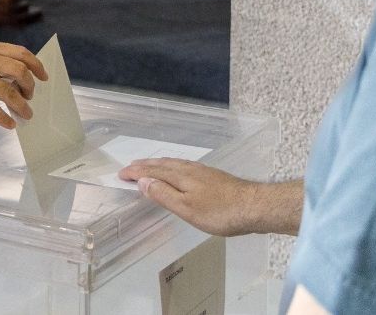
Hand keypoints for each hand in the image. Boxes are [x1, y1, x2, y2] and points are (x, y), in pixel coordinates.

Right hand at [0, 40, 47, 128]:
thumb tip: (13, 78)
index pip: (19, 52)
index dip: (36, 64)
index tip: (43, 76)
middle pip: (19, 70)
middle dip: (30, 86)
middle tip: (30, 97)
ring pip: (10, 92)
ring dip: (22, 106)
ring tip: (26, 114)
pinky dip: (5, 118)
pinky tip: (9, 124)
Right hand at [118, 159, 296, 236]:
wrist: (254, 206)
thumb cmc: (219, 212)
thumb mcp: (187, 208)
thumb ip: (164, 194)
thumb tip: (143, 181)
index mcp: (180, 176)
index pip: (152, 171)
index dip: (136, 173)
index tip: (121, 174)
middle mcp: (189, 169)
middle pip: (162, 164)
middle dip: (144, 165)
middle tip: (130, 167)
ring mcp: (202, 171)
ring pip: (173, 163)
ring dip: (158, 164)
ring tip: (148, 166)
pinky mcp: (212, 176)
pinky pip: (183, 166)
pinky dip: (172, 166)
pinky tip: (177, 171)